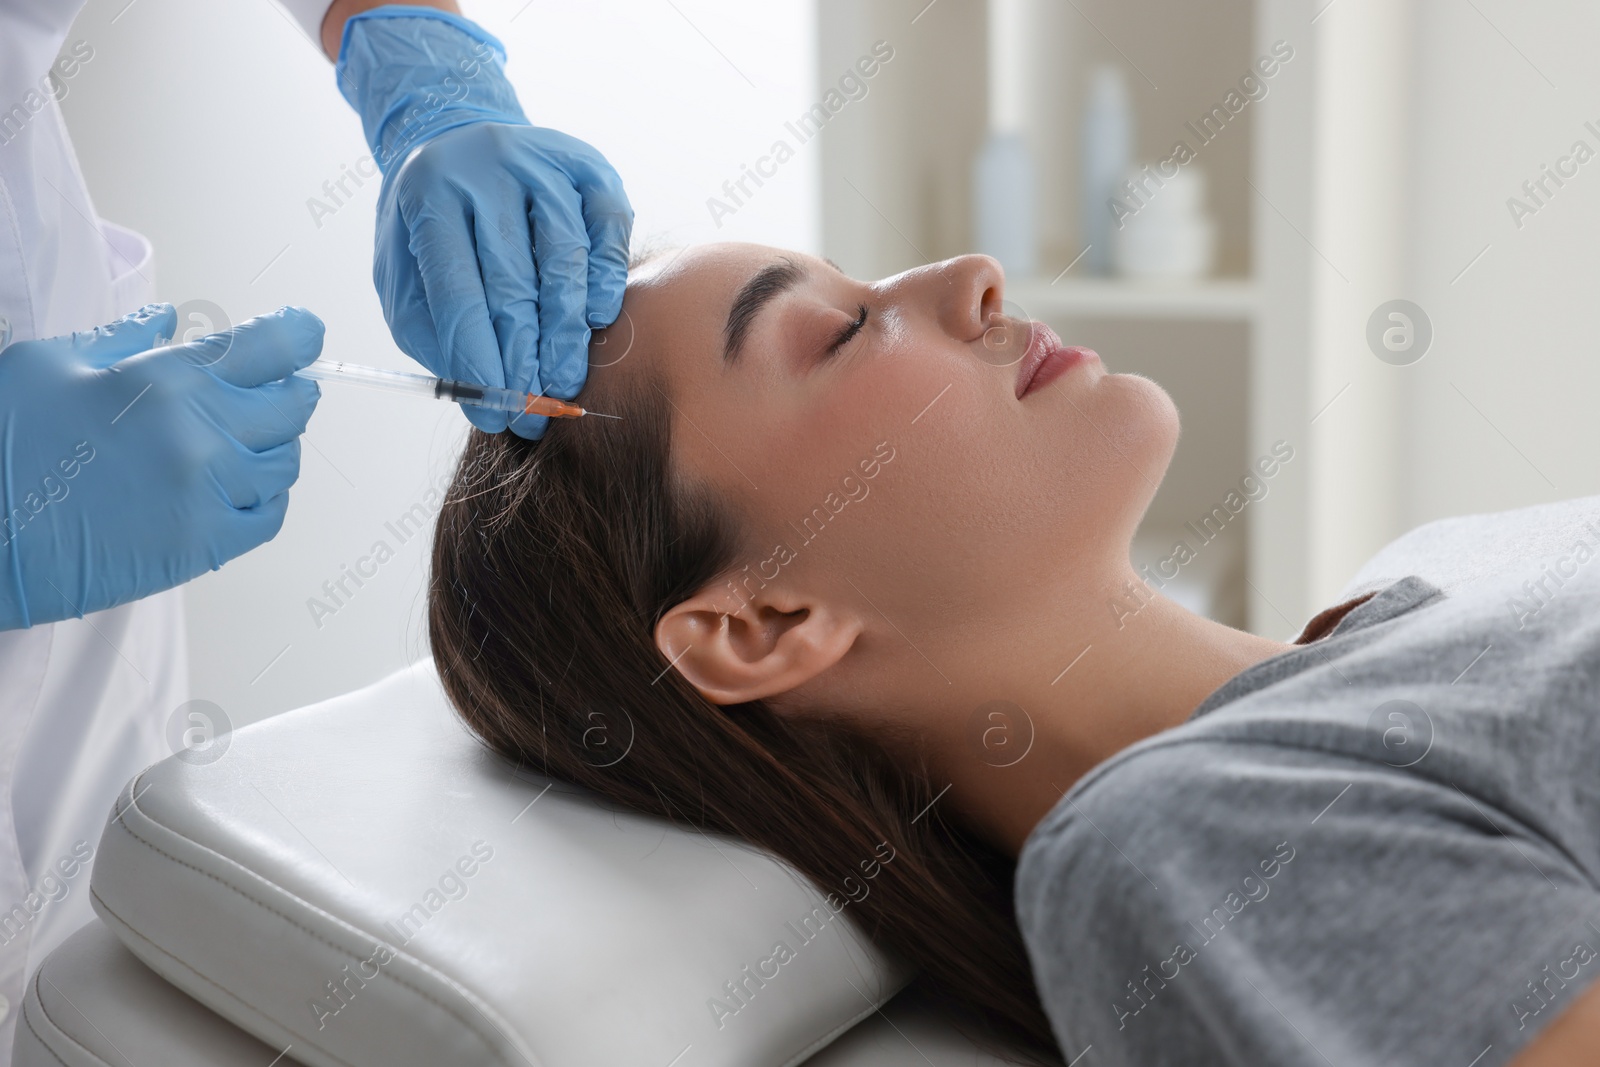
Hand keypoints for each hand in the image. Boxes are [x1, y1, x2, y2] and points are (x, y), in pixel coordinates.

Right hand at [0, 304, 322, 629]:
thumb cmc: (2, 444)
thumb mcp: (48, 365)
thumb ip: (122, 339)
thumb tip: (170, 318)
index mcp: (166, 379)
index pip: (272, 347)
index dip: (296, 334)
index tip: (302, 332)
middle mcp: (202, 435)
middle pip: (291, 406)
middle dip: (287, 391)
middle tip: (272, 388)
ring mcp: (209, 495)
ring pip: (284, 462)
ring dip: (273, 445)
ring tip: (240, 439)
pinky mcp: (205, 546)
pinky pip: (270, 514)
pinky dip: (264, 495)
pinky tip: (235, 485)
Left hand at [338, 9, 632, 437]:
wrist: (460, 138)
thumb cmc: (432, 224)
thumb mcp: (404, 272)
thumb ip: (431, 330)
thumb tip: (477, 392)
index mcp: (429, 196)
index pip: (458, 293)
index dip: (479, 360)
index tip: (494, 411)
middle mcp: (487, 170)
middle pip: (514, 283)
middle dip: (526, 359)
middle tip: (533, 410)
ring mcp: (543, 164)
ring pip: (565, 261)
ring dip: (566, 333)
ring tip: (563, 381)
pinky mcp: (590, 168)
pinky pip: (608, 232)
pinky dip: (604, 282)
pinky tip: (595, 321)